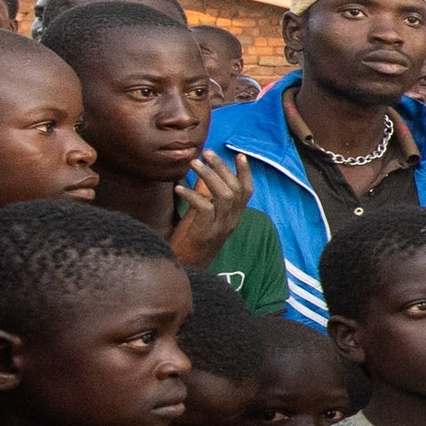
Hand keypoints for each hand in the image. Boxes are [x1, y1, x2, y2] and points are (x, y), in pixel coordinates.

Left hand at [170, 151, 253, 266]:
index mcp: (233, 218)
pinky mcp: (206, 234)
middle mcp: (231, 222)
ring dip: (208, 177)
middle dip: (222, 168)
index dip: (246, 173)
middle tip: (206, 153)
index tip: (239, 154)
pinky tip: (178, 188)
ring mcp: (220, 228)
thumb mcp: (201, 217)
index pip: (247, 192)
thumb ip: (205, 196)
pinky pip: (204, 209)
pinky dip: (192, 196)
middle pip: (235, 190)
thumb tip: (202, 173)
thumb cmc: (191, 243)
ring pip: (223, 196)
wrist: (186, 272)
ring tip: (193, 164)